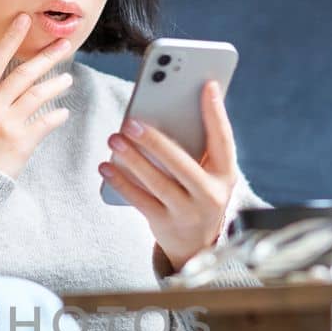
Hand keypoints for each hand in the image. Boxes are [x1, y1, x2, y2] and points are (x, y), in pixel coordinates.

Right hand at [0, 12, 73, 180]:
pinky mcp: (22, 143)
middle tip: (64, 46)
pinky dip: (56, 117)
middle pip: (23, 74)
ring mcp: (8, 124)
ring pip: (37, 95)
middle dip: (46, 57)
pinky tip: (63, 113)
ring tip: (67, 79)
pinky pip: (44, 124)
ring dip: (55, 85)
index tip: (24, 21)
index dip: (10, 39)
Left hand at [98, 81, 238, 270]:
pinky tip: (106, 166)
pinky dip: (121, 182)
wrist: (197, 245)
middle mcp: (210, 195)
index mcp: (225, 174)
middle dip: (155, 141)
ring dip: (132, 159)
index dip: (216, 113)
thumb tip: (171, 107)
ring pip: (157, 182)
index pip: (223, 140)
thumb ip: (198, 146)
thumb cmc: (199, 193)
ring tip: (114, 138)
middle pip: (181, 164)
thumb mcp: (209, 173)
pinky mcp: (164, 224)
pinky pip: (139, 200)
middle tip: (131, 121)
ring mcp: (187, 212)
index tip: (207, 85)